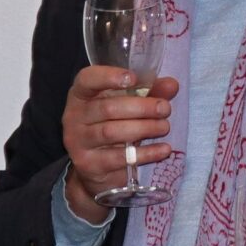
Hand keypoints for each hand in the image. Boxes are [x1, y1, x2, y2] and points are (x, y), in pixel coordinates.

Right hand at [61, 66, 178, 221]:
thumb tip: (171, 84)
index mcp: (81, 95)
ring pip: (111, 132)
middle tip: (165, 109)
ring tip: (164, 127)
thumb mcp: (130, 105)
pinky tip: (164, 149)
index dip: (108, 77)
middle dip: (141, 107)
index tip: (134, 78)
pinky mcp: (89, 165)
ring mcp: (79, 142)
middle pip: (107, 108)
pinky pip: (119, 157)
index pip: (87, 80)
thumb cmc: (115, 125)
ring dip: (144, 128)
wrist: (98, 168)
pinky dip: (146, 153)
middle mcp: (74, 117)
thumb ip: (150, 92)